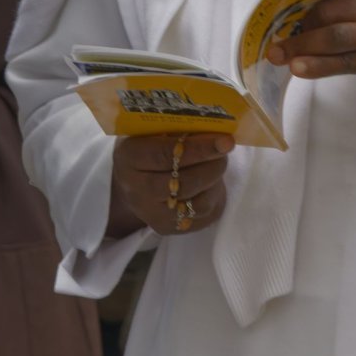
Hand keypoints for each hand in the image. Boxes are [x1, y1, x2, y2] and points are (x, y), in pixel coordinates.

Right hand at [110, 132, 234, 237]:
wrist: (136, 180)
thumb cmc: (150, 144)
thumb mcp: (155, 128)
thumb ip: (179, 127)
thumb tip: (217, 127)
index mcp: (129, 157)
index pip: (165, 155)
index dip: (199, 148)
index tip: (226, 140)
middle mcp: (136, 190)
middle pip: (184, 182)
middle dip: (213, 165)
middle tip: (226, 149)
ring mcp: (151, 214)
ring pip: (197, 203)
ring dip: (216, 181)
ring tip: (218, 163)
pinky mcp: (167, 228)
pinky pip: (202, 216)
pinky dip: (214, 196)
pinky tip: (213, 182)